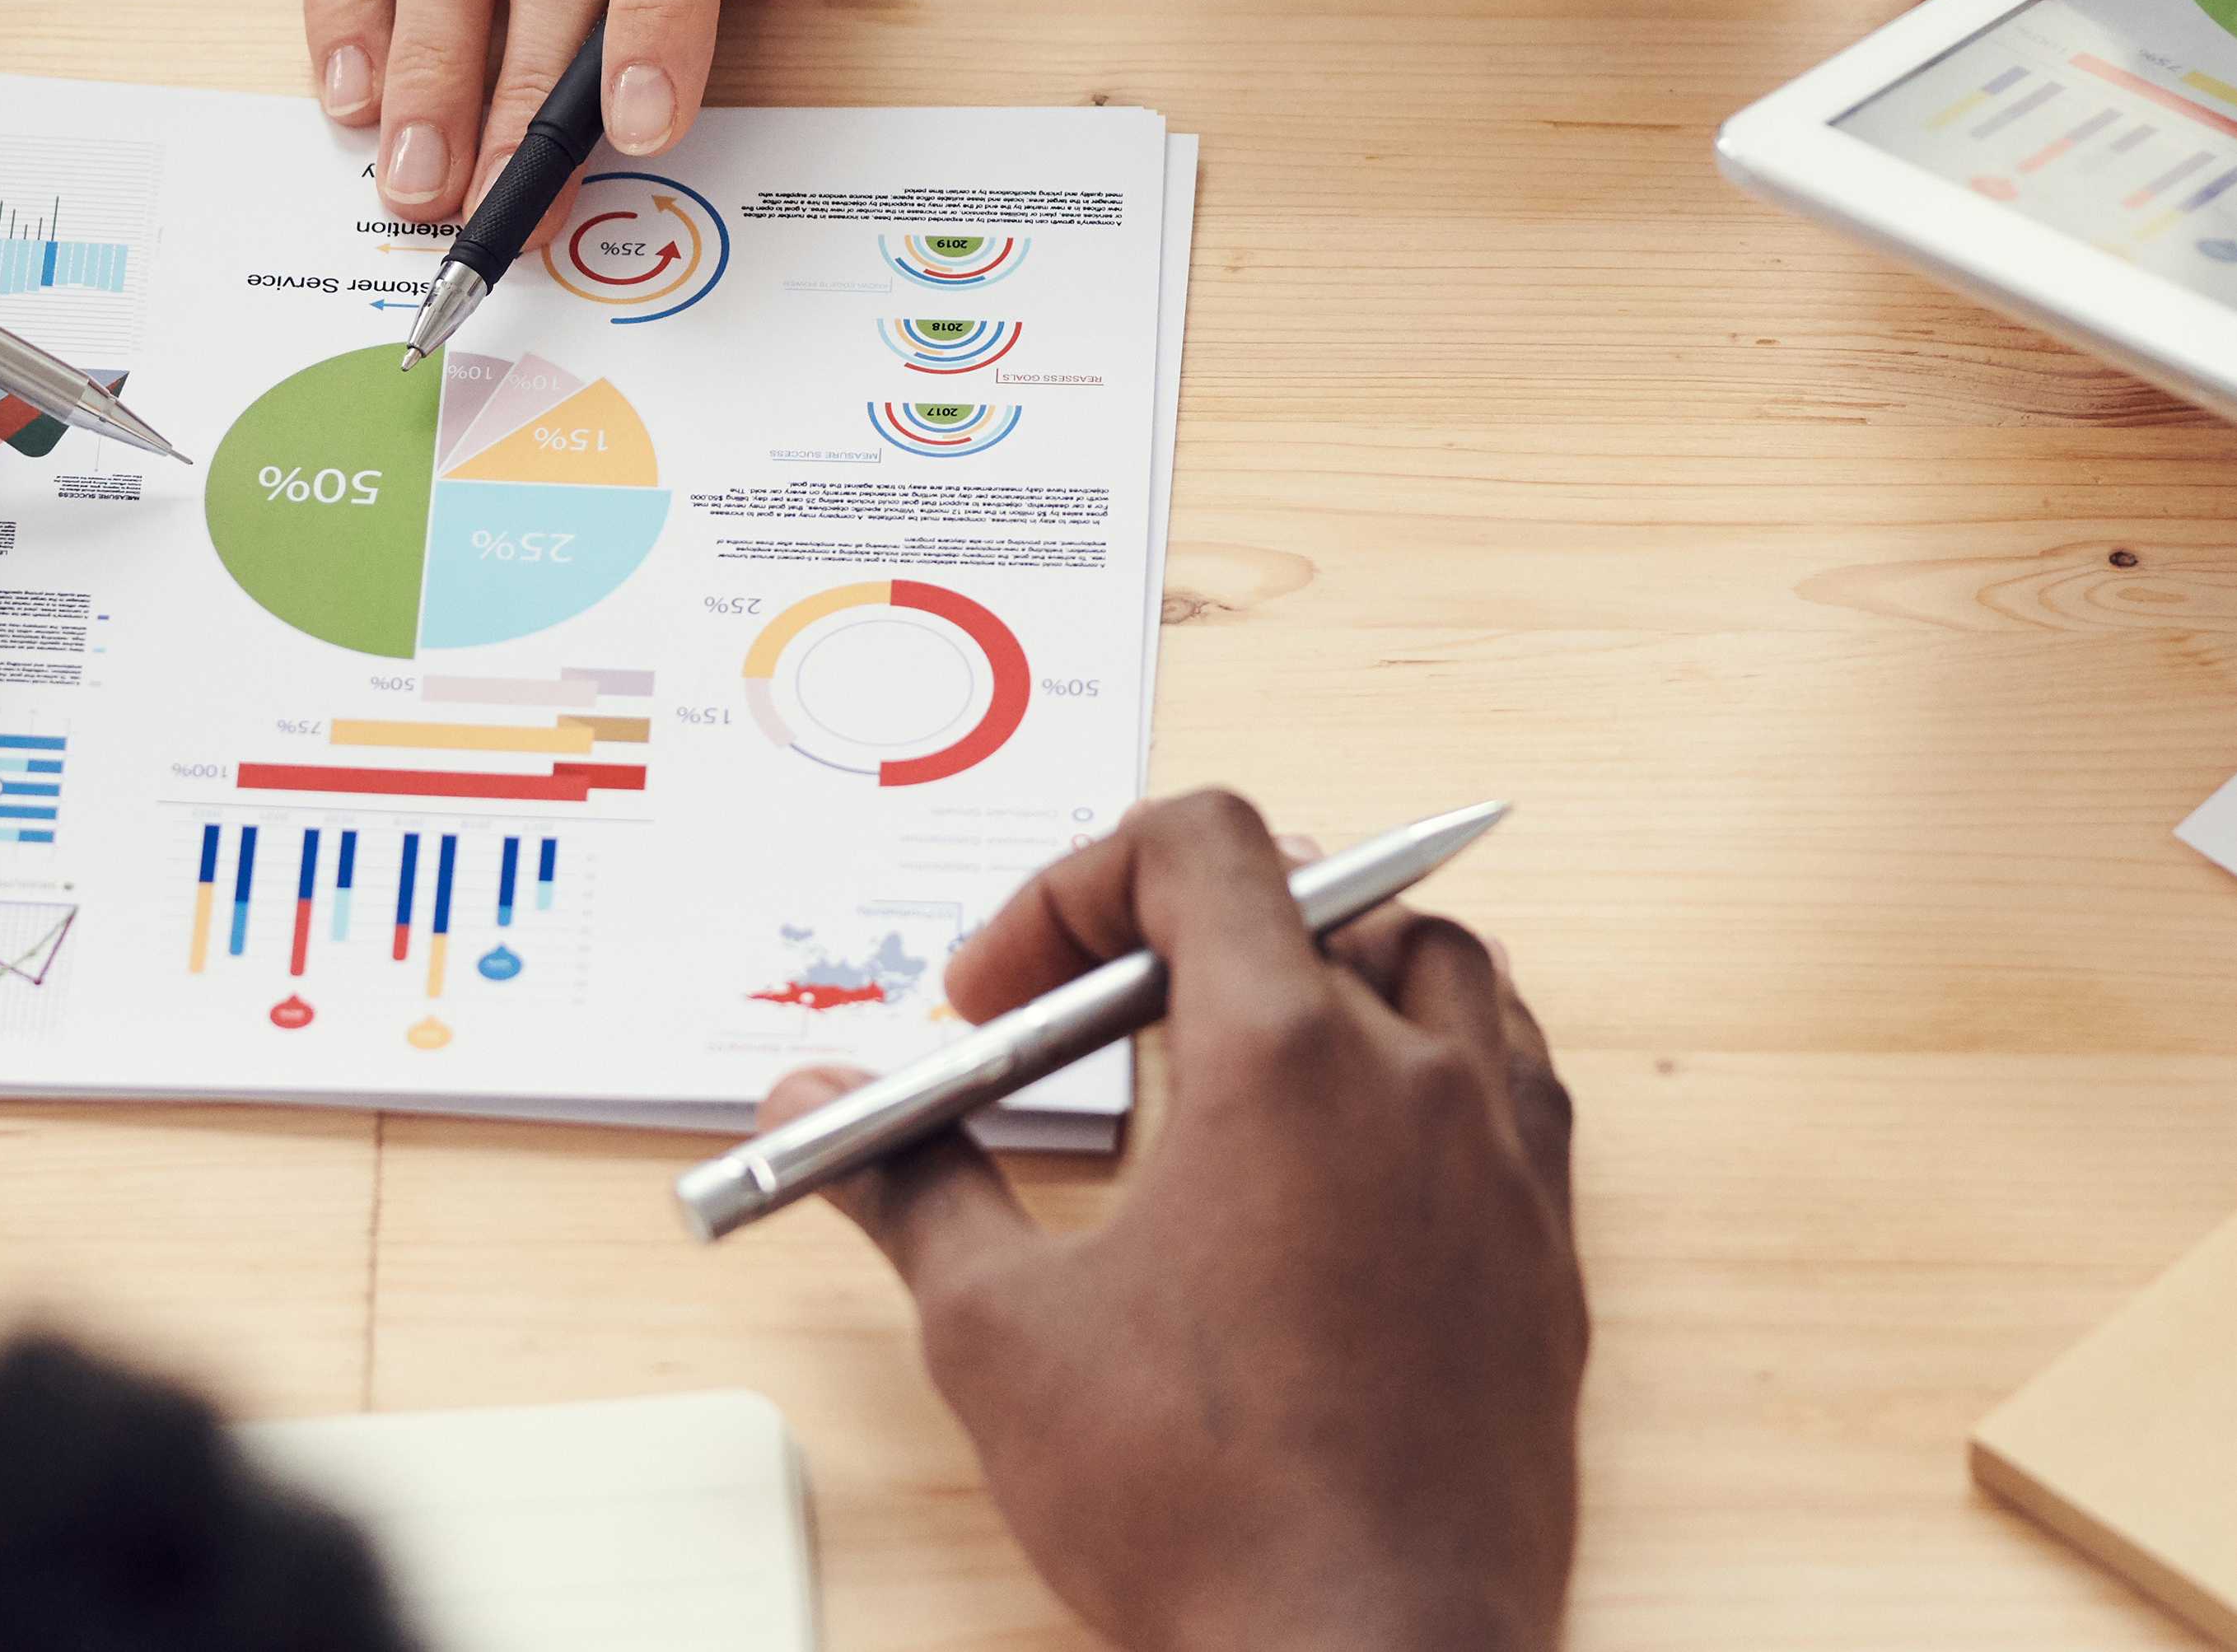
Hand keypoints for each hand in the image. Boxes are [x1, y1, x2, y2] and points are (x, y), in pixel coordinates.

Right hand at [760, 793, 1584, 1651]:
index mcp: (1284, 1060)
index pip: (1197, 846)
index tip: (1003, 994)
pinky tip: (1349, 1147)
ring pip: (1441, 967)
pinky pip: (1515, 1082)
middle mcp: (1416, 1081)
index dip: (1073, 887)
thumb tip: (811, 1107)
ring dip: (1326, 968)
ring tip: (1228, 1052)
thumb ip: (906, 1183)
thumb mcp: (1000, 1332)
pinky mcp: (1548, 1256)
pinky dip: (1428, 1062)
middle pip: (1312, 892)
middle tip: (1086, 1025)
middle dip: (1176, 928)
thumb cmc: (1203, 1512)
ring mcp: (1504, 1165)